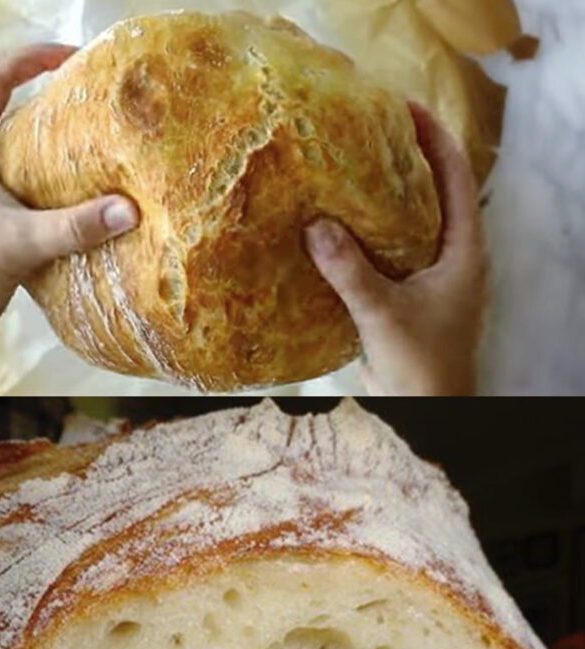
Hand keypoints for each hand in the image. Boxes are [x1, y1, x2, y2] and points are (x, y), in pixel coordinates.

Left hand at [0, 43, 139, 396]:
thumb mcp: (23, 242)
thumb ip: (76, 225)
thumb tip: (132, 210)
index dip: (34, 59)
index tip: (74, 58)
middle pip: (5, 105)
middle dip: (47, 95)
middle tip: (91, 97)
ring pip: (12, 143)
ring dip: (47, 137)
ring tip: (90, 139)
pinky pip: (18, 174)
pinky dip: (46, 172)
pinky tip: (75, 188)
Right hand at [306, 103, 483, 396]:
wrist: (425, 413)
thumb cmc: (421, 366)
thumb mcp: (383, 314)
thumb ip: (350, 271)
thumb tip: (314, 226)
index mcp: (463, 250)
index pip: (455, 175)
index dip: (432, 135)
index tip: (401, 105)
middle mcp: (451, 256)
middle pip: (431, 190)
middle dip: (402, 158)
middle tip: (364, 129)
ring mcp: (430, 277)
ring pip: (407, 222)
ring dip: (380, 197)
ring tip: (344, 168)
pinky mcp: (407, 296)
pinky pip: (387, 252)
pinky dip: (365, 235)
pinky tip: (333, 228)